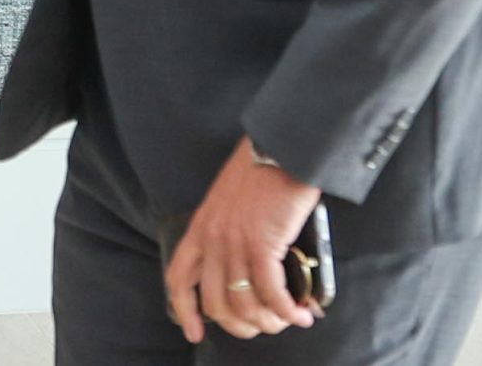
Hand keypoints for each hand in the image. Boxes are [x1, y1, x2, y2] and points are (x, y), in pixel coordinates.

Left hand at [165, 138, 321, 341]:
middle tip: (261, 327)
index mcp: (200, 228)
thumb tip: (246, 269)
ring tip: (287, 320)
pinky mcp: (262, 245)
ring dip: (269, 321)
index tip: (194, 332)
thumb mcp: (228, 201)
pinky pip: (272, 294)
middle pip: (215, 303)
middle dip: (240, 325)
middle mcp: (212, 239)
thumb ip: (226, 231)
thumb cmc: (260, 171)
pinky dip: (288, 311)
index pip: (179, 278)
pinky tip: (302, 314)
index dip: (185, 311)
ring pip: (245, 304)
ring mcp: (235, 243)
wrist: (281, 149)